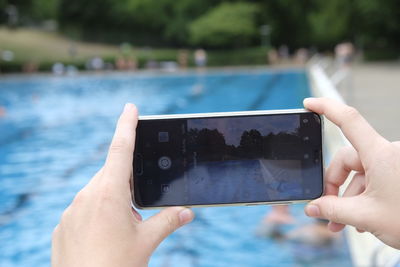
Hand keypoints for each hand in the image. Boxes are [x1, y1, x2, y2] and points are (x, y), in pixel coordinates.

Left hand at [52, 103, 193, 266]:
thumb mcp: (146, 242)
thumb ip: (168, 222)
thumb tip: (187, 212)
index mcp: (110, 194)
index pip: (120, 149)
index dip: (127, 125)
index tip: (131, 107)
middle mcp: (87, 196)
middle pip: (111, 174)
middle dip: (126, 183)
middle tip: (136, 209)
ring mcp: (72, 210)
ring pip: (97, 191)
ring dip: (113, 200)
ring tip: (121, 228)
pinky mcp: (64, 224)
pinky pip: (84, 208)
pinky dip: (97, 214)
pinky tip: (103, 236)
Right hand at [303, 97, 399, 248]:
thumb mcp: (366, 216)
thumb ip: (333, 210)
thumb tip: (312, 208)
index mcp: (380, 154)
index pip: (349, 120)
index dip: (326, 107)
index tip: (309, 104)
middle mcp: (387, 154)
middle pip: (346, 159)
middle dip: (334, 185)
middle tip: (327, 208)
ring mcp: (392, 163)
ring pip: (358, 173)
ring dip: (347, 197)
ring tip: (342, 222)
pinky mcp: (396, 173)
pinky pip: (371, 178)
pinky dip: (361, 196)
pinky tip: (357, 217)